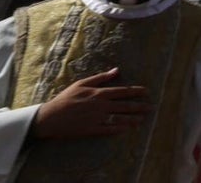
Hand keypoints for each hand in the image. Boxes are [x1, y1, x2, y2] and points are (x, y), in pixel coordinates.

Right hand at [31, 68, 150, 139]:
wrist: (50, 117)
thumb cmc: (66, 98)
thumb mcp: (82, 83)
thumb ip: (101, 77)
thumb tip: (117, 70)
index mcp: (99, 93)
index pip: (122, 91)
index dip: (136, 91)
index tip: (146, 92)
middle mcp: (100, 105)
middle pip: (124, 105)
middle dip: (139, 106)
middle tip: (151, 107)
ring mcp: (96, 118)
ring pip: (119, 118)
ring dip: (132, 119)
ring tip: (142, 119)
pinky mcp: (91, 129)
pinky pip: (108, 130)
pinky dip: (119, 129)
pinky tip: (127, 129)